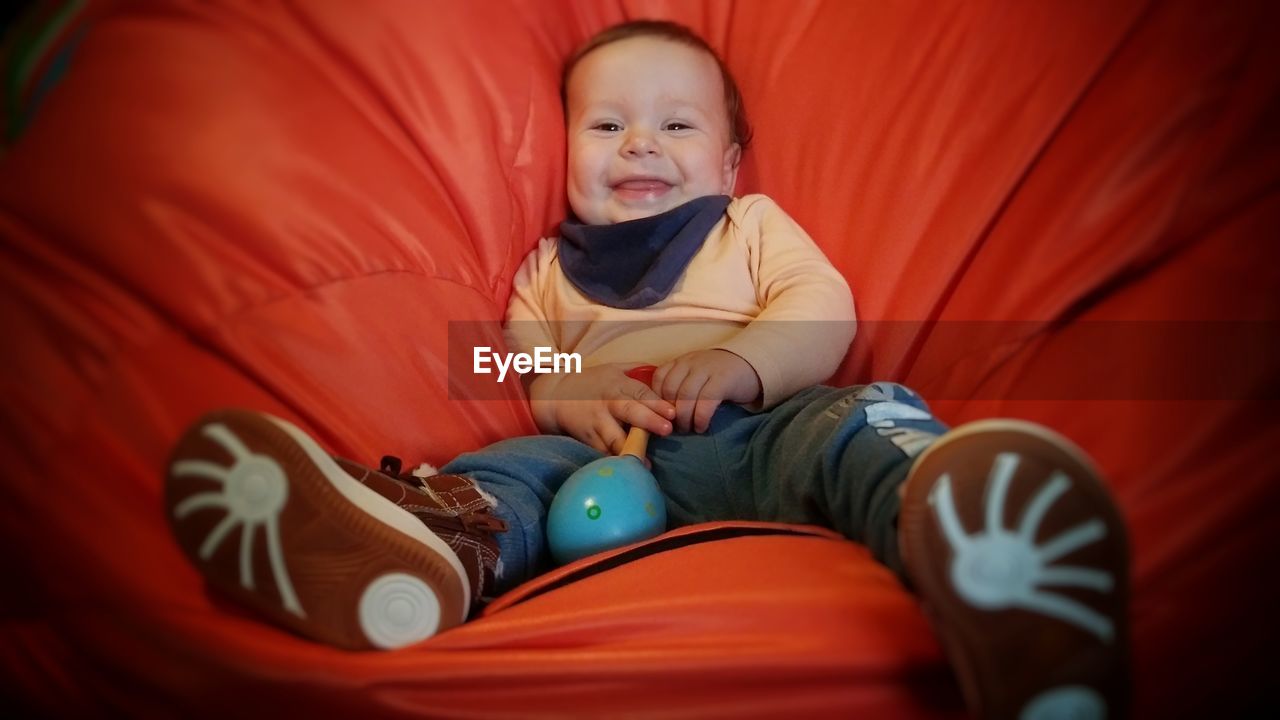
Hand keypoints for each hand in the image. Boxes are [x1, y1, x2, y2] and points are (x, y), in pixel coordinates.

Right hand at [528, 364, 674, 453]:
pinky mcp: (588, 439)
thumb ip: (637, 371)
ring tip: (645, 463)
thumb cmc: (589, 382)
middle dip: (649, 421)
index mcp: (618, 384)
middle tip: (666, 430)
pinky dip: (615, 462)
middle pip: (630, 411)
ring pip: (615, 438)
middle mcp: (608, 403)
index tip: (672, 413)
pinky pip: (603, 452)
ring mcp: (597, 422)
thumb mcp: (612, 369)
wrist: (554, 397)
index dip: (657, 403)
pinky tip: (627, 471)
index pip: (641, 392)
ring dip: (631, 449)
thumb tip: (664, 374)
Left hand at [652, 349, 761, 432]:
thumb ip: (679, 386)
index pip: (659, 378)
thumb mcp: (696, 375)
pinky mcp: (723, 379)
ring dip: (684, 418)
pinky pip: (706, 400)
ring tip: (689, 429)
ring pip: (686, 396)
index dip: (657, 400)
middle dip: (670, 413)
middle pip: (671, 390)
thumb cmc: (719, 376)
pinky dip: (700, 417)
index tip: (663, 416)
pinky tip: (701, 426)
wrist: (752, 365)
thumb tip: (661, 413)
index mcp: (681, 361)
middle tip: (676, 428)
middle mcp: (691, 362)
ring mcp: (707, 369)